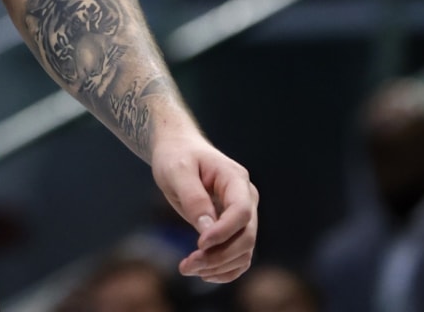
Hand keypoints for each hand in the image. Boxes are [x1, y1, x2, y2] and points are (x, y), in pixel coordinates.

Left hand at [151, 135, 258, 282]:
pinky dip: (225, 269)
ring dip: (219, 266)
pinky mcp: (236, 228)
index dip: (224, 232)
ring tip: (188, 268)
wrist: (178, 149)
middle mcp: (246, 198)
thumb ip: (193, 198)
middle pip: (245, 236)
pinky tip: (203, 273)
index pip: (241, 212)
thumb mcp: (177, 171)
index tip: (199, 244)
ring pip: (244, 251)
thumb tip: (208, 231)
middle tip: (187, 265)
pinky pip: (239, 256)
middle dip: (219, 256)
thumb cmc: (176, 156)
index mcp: (235, 179)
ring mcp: (244, 215)